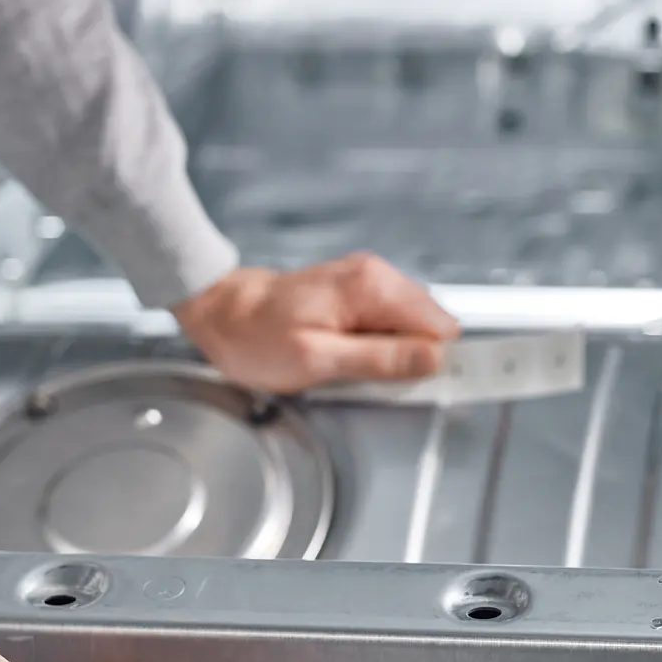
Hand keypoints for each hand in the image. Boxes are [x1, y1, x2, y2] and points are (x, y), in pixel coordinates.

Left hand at [173, 253, 459, 394]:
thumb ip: (380, 359)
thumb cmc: (257, 338)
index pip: (440, 327)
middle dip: (410, 359)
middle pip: (429, 327)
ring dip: (391, 355)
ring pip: (411, 329)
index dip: (433, 361)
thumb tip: (434, 360)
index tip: (416, 386)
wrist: (221, 313)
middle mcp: (377, 276)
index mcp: (373, 287)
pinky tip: (348, 356)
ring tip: (351, 368)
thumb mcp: (318, 360)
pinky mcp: (359, 293)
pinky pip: (388, 325)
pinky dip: (376, 346)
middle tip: (369, 380)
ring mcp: (369, 282)